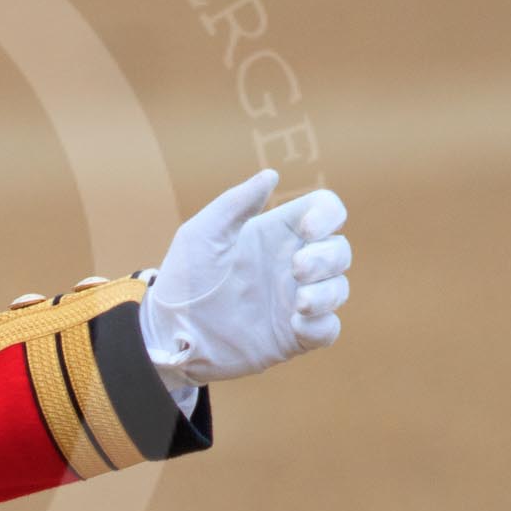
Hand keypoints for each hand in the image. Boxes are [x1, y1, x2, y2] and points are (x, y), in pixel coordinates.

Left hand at [140, 169, 351, 389]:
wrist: (169, 333)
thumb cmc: (183, 279)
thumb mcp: (202, 234)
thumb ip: (235, 203)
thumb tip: (271, 174)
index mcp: (275, 235)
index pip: (325, 211)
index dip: (329, 215)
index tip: (308, 230)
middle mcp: (291, 265)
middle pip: (340, 249)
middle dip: (328, 257)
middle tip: (296, 269)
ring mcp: (294, 301)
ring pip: (339, 289)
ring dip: (328, 292)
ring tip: (299, 302)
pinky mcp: (293, 336)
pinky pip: (328, 329)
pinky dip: (321, 325)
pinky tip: (296, 325)